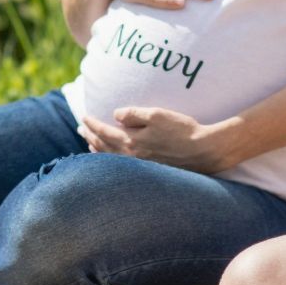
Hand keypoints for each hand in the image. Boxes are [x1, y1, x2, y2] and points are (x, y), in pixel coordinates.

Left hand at [80, 107, 237, 173]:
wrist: (203, 151)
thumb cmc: (182, 130)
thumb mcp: (157, 115)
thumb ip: (134, 114)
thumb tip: (115, 115)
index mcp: (132, 141)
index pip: (104, 133)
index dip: (92, 124)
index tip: (83, 117)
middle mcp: (132, 157)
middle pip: (104, 147)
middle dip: (91, 136)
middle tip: (81, 128)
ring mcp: (141, 166)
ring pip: (111, 158)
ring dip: (98, 149)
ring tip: (90, 142)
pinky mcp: (150, 170)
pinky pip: (122, 165)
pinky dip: (111, 159)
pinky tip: (112, 157)